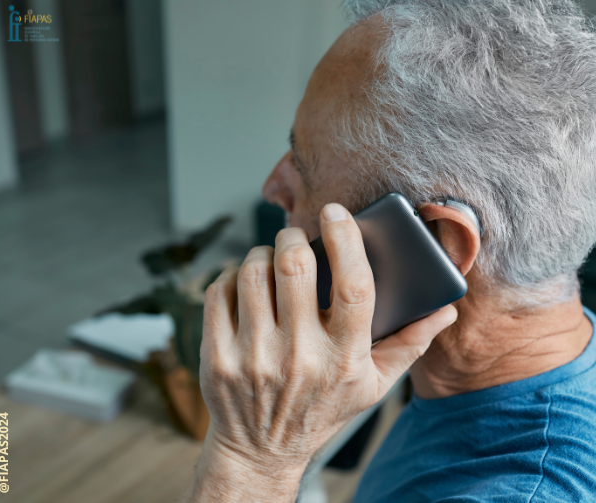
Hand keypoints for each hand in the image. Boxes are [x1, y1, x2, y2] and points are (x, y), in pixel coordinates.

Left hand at [191, 203, 457, 501]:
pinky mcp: (218, 357)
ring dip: (261, 254)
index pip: (353, 285)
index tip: (336, 212)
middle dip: (293, 238)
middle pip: (294, 265)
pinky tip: (244, 284)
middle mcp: (300, 356)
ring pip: (253, 271)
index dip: (346, 239)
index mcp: (345, 358)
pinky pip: (221, 291)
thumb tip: (444, 310)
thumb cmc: (322, 410)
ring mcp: (254, 357)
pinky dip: (231, 275)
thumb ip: (410, 344)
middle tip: (295, 239)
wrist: (262, 449)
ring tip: (269, 262)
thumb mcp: (373, 386)